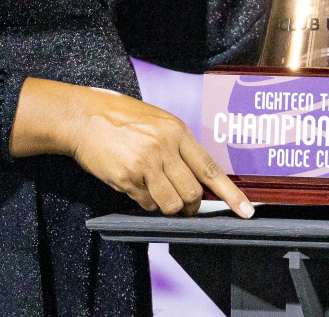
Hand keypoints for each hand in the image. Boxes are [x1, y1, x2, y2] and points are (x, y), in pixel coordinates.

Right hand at [10, 78, 254, 217]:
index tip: (246, 211)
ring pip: (171, 205)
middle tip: (182, 205)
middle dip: (190, 206)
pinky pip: (146, 204)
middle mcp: (165, 147)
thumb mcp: (157, 122)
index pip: (210, 169)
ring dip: (167, 208)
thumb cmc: (121, 118)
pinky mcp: (127, 178)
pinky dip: (144, 202)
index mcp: (177, 130)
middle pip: (193, 194)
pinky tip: (133, 185)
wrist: (82, 117)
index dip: (231, 194)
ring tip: (155, 193)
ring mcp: (145, 163)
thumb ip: (178, 146)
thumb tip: (197, 178)